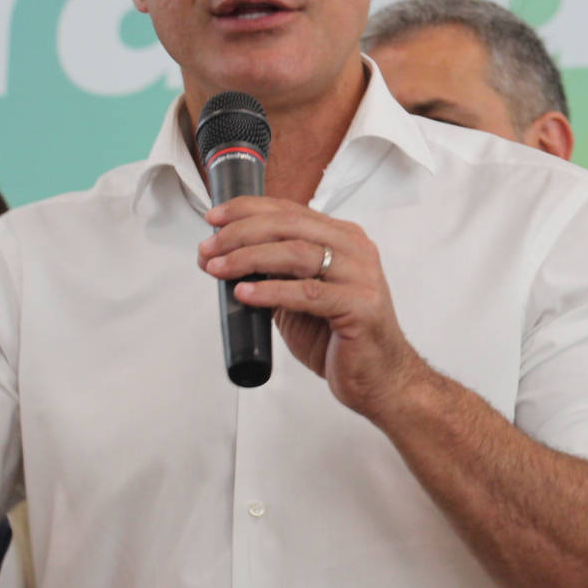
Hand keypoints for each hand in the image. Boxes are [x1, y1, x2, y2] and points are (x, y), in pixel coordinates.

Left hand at [198, 197, 424, 417]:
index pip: (290, 210)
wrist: (378, 377)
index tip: (214, 219)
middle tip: (208, 248)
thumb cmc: (340, 339)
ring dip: (249, 257)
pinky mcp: (360, 306)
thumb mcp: (300, 298)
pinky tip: (245, 293)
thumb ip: (275, 274)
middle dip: (241, 232)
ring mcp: (360, 276)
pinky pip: (307, 293)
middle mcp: (354, 250)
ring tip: (218, 268)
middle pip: (290, 225)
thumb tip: (225, 259)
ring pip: (297, 252)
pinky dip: (270, 290)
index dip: (247, 210)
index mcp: (343, 239)